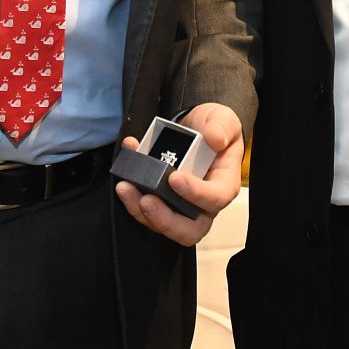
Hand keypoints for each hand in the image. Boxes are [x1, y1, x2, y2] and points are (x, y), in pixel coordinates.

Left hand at [114, 102, 243, 246]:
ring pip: (163, 224)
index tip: (174, 178)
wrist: (193, 127)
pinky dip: (131, 196)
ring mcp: (180, 205)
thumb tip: (215, 138)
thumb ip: (222, 127)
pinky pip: (145, 210)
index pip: (215, 198)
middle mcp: (203, 202)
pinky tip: (124, 173)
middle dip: (165, 219)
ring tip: (126, 188)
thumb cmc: (212, 129)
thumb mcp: (222, 119)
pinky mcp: (161, 201)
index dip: (196, 194)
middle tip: (147, 200)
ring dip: (140, 211)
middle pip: (189, 229)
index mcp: (223, 183)